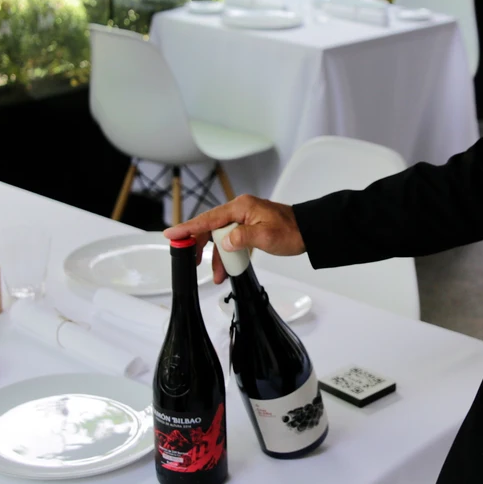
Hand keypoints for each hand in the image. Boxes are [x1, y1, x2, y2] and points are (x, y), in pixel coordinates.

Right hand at [162, 195, 304, 282]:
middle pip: (211, 228)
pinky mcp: (248, 227)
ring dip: (218, 257)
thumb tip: (225, 242)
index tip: (172, 234)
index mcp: (241, 207)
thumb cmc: (292, 231)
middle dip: (201, 247)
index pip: (208, 219)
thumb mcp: (266, 236)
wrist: (309, 231)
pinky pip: (231, 241)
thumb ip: (242, 238)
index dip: (189, 228)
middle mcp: (239, 210)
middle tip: (192, 261)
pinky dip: (228, 255)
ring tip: (218, 276)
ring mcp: (244, 219)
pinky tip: (227, 269)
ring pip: (221, 237)